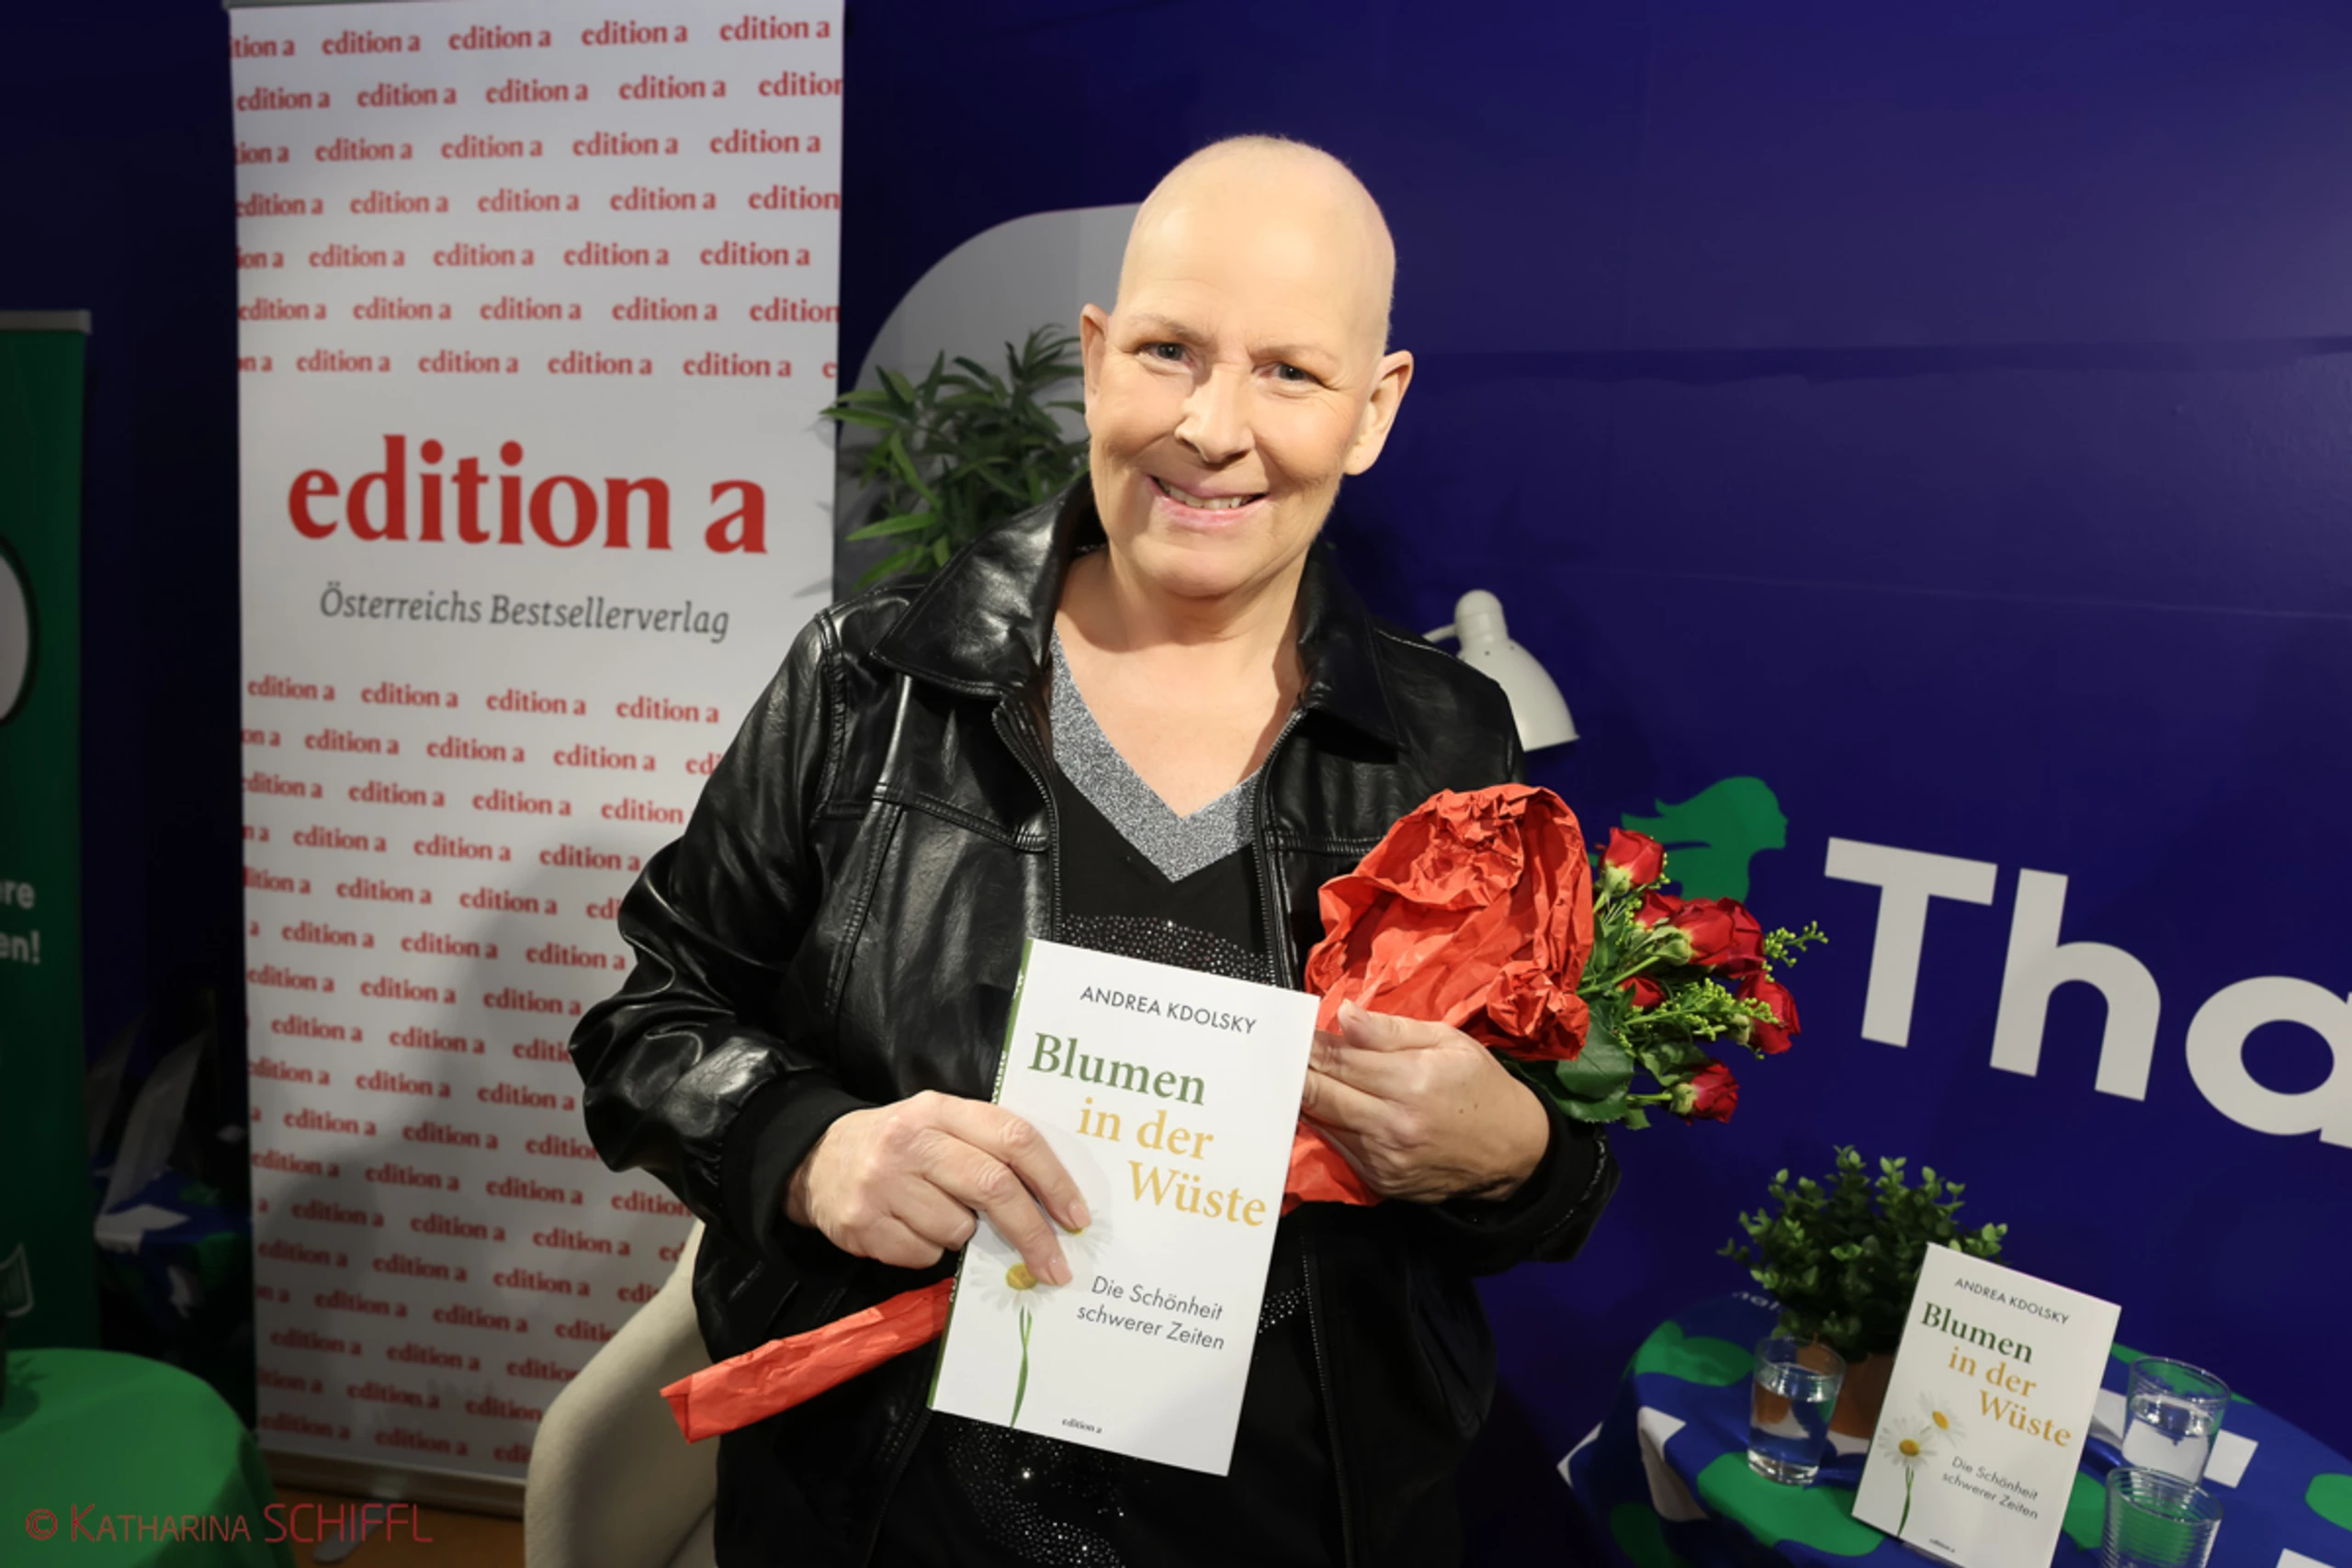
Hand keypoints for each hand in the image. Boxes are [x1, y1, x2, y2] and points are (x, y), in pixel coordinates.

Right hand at [785, 1090, 1089, 1283]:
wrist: (816, 1161)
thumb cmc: (900, 1147)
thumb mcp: (939, 1125)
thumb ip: (988, 1148)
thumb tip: (1053, 1204)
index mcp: (939, 1109)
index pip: (1013, 1137)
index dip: (1053, 1180)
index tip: (1076, 1217)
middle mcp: (910, 1141)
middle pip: (993, 1186)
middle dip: (1032, 1232)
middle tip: (1055, 1265)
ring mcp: (883, 1183)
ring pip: (958, 1229)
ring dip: (964, 1236)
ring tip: (938, 1216)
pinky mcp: (861, 1223)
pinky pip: (924, 1255)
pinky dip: (929, 1251)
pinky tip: (908, 1228)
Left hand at [1300, 999, 1551, 1202]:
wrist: (1513, 1151)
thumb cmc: (1481, 1086)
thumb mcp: (1446, 1042)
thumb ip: (1389, 1030)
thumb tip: (1343, 1016)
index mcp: (1412, 1082)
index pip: (1338, 1060)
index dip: (1307, 1046)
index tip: (1287, 1035)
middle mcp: (1393, 1125)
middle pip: (1319, 1095)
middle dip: (1294, 1072)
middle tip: (1275, 1056)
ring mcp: (1385, 1159)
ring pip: (1323, 1124)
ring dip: (1305, 1100)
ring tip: (1290, 1078)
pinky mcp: (1382, 1182)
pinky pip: (1339, 1148)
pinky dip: (1327, 1126)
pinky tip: (1323, 1108)